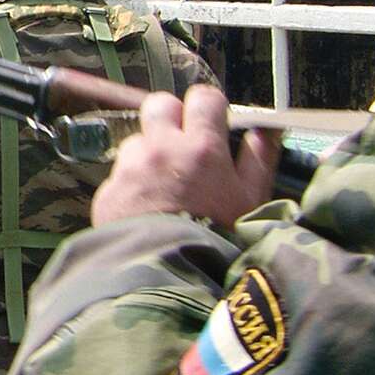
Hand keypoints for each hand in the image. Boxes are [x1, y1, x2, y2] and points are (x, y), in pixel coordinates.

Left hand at [91, 85, 281, 228]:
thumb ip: (259, 158)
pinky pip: (119, 176)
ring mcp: (131, 168)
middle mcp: (162, 149)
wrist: (170, 277)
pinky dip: (131, 186)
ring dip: (149, 155)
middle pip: (159, 104)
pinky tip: (145, 211)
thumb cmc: (219, 239)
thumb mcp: (252, 200)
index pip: (203, 97)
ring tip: (164, 188)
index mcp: (202, 147)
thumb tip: (265, 128)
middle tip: (182, 145)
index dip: (209, 108)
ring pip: (137, 142)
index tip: (212, 125)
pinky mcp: (109, 191)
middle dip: (171, 118)